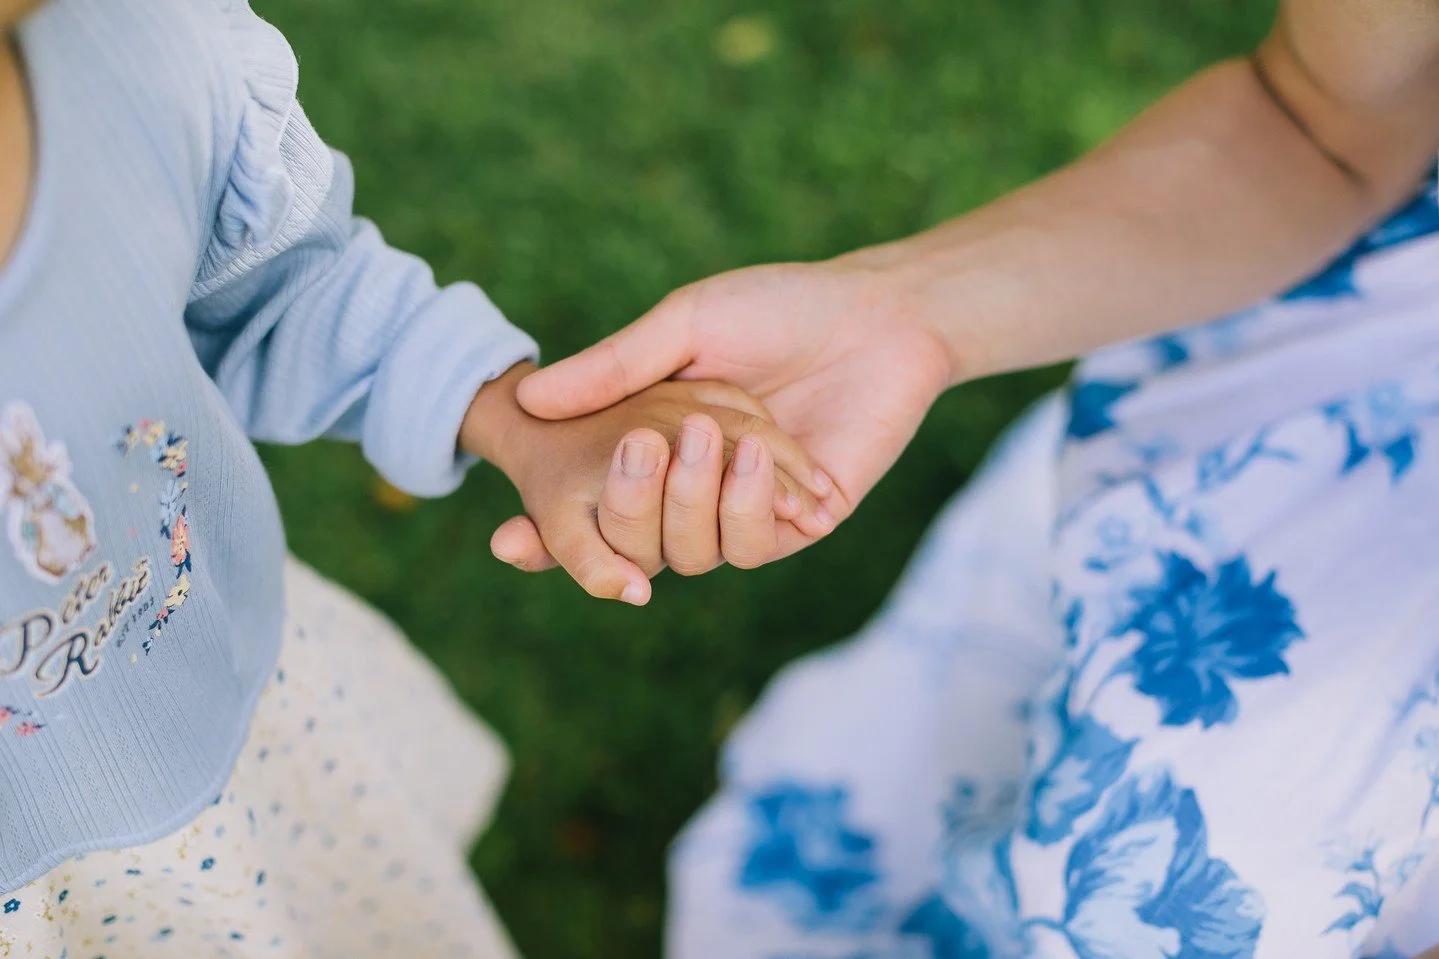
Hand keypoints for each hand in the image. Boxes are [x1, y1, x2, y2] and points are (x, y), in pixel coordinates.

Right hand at [512, 260, 953, 544]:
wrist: (877, 315)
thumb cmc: (779, 308)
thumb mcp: (685, 325)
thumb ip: (615, 366)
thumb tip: (529, 399)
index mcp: (658, 443)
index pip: (593, 506)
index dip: (548, 534)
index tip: (510, 538)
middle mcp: (696, 487)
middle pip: (634, 544)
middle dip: (624, 512)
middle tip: (632, 454)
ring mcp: (745, 509)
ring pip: (689, 554)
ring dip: (688, 505)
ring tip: (704, 437)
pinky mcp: (800, 523)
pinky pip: (752, 547)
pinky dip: (746, 511)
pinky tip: (754, 459)